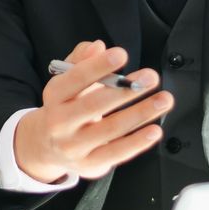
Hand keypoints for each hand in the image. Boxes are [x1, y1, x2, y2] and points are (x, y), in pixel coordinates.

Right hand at [15, 40, 173, 183]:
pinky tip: (154, 130)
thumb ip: (81, 60)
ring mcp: (75, 146)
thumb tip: (97, 46)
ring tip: (162, 100)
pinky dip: (138, 142)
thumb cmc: (64, 108)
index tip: (120, 55)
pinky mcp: (90, 163)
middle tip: (150, 77)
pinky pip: (117, 152)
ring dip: (141, 113)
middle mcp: (60, 122)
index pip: (74, 79)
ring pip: (111, 129)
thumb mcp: (66, 81)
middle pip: (94, 105)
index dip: (98, 66)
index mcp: (54, 96)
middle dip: (126, 90)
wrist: (46, 146)